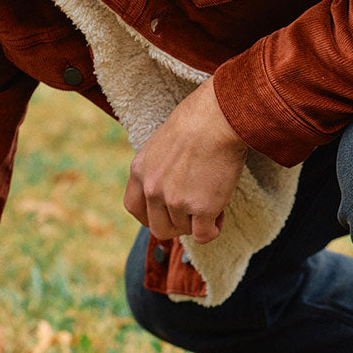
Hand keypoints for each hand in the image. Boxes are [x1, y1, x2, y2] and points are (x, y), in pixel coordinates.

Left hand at [124, 77, 248, 244]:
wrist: (217, 117)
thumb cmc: (196, 121)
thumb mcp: (162, 142)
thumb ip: (158, 167)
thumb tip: (170, 183)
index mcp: (140, 170)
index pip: (133, 207)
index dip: (150, 215)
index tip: (166, 213)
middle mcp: (152, 188)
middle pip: (158, 227)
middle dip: (176, 224)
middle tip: (194, 211)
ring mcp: (175, 200)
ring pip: (184, 230)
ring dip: (198, 221)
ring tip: (212, 201)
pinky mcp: (201, 208)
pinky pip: (204, 235)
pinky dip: (213, 230)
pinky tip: (219, 215)